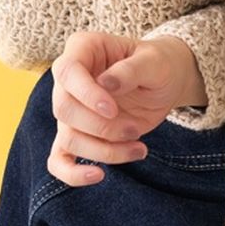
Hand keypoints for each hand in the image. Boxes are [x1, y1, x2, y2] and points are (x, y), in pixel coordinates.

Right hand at [47, 28, 194, 186]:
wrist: (165, 81)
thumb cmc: (158, 63)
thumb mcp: (153, 61)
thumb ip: (130, 69)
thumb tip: (105, 84)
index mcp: (83, 49)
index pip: (68, 71)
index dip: (86, 94)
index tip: (112, 109)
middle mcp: (69, 80)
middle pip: (64, 110)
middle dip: (101, 127)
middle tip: (134, 128)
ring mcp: (71, 109)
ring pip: (68, 138)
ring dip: (104, 150)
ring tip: (139, 148)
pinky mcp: (78, 135)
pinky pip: (59, 160)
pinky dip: (72, 174)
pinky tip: (98, 176)